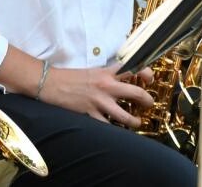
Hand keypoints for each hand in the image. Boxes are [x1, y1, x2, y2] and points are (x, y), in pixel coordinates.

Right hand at [39, 65, 153, 127]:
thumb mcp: (93, 71)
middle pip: (135, 92)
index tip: (150, 79)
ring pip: (124, 115)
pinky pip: (106, 126)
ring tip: (137, 122)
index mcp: (107, 72)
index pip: (132, 69)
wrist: (51, 83)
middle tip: (149, 104)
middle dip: (147, 100)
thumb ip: (108, 75)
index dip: (146, 73)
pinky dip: (113, 131)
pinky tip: (117, 133)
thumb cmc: (71, 77)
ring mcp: (99, 101)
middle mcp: (106, 86)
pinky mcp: (90, 114)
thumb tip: (121, 80)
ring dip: (134, 121)